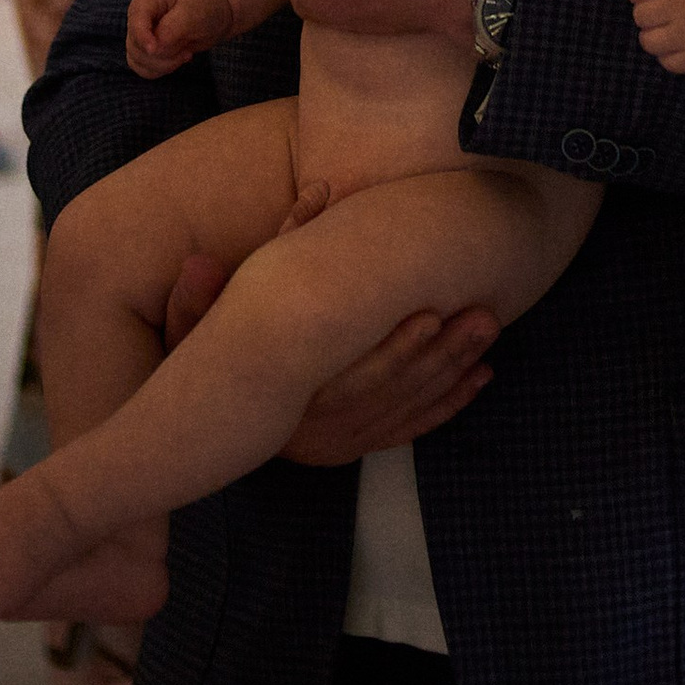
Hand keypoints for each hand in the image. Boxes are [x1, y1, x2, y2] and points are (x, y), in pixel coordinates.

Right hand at [126, 0, 235, 78]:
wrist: (218, 9)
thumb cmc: (206, 3)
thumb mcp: (194, 11)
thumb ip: (172, 28)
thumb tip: (155, 47)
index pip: (136, 19)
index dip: (142, 37)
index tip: (154, 49)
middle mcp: (141, 15)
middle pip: (135, 45)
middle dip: (162, 54)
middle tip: (186, 51)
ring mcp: (143, 33)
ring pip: (138, 60)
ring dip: (164, 64)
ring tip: (186, 54)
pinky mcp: (149, 48)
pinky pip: (144, 68)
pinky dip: (162, 69)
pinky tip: (180, 58)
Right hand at [160, 186, 497, 463]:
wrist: (196, 431)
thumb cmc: (201, 362)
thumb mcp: (197, 324)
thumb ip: (209, 288)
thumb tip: (238, 236)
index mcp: (285, 399)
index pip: (349, 378)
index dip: (393, 349)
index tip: (431, 313)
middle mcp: (315, 431)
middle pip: (390, 393)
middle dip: (441, 355)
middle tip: (483, 317)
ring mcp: (336, 445)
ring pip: (405, 412)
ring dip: (452, 374)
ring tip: (488, 335)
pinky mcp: (349, 449)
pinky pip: (406, 430)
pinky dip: (446, 406)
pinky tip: (478, 379)